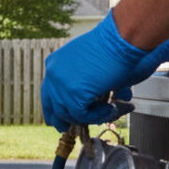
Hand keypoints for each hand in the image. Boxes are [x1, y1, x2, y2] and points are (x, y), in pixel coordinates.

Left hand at [41, 13, 168, 131]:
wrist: (120, 39)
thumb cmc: (113, 45)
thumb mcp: (91, 63)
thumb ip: (85, 81)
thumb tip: (91, 103)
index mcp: (54, 63)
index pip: (48, 92)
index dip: (54, 108)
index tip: (58, 119)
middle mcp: (52, 74)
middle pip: (51, 106)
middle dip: (61, 120)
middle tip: (69, 129)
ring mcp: (60, 85)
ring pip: (69, 114)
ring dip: (91, 116)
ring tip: (110, 110)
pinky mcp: (72, 94)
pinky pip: (83, 116)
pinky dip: (99, 115)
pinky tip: (112, 107)